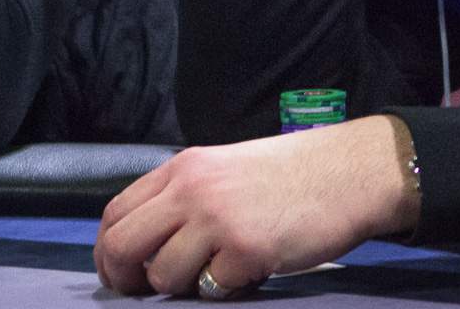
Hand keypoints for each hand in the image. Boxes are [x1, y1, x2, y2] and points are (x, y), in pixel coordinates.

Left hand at [94, 115, 418, 294]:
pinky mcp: (246, 249)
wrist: (351, 172)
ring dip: (182, 287)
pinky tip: (250, 271)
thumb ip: (186, 195)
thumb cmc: (294, 174)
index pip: (117, 212)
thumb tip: (148, 241)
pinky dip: (227, 289)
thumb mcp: (225, 168)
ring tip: (214, 274)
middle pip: (124, 244)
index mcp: (184, 168)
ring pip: (163, 274)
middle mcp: (193, 189)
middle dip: (126, 278)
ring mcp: (218, 219)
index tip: (118, 273)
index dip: (109, 251)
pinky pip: (212, 289)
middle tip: (144, 292)